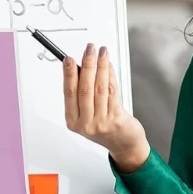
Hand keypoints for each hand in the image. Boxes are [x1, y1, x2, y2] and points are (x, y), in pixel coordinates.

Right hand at [63, 43, 149, 171]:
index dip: (69, 74)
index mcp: (73, 121)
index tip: (69, 59)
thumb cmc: (105, 126)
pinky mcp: (116, 119)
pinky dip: (110, 75)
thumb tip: (81, 66)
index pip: (69, 93)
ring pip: (99, 88)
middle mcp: (86, 123)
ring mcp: (101, 122)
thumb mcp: (87, 113)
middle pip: (85, 89)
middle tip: (88, 49)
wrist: (123, 144)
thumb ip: (82, 93)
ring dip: (101, 66)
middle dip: (87, 65)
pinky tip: (109, 65)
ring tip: (101, 52)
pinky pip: (112, 92)